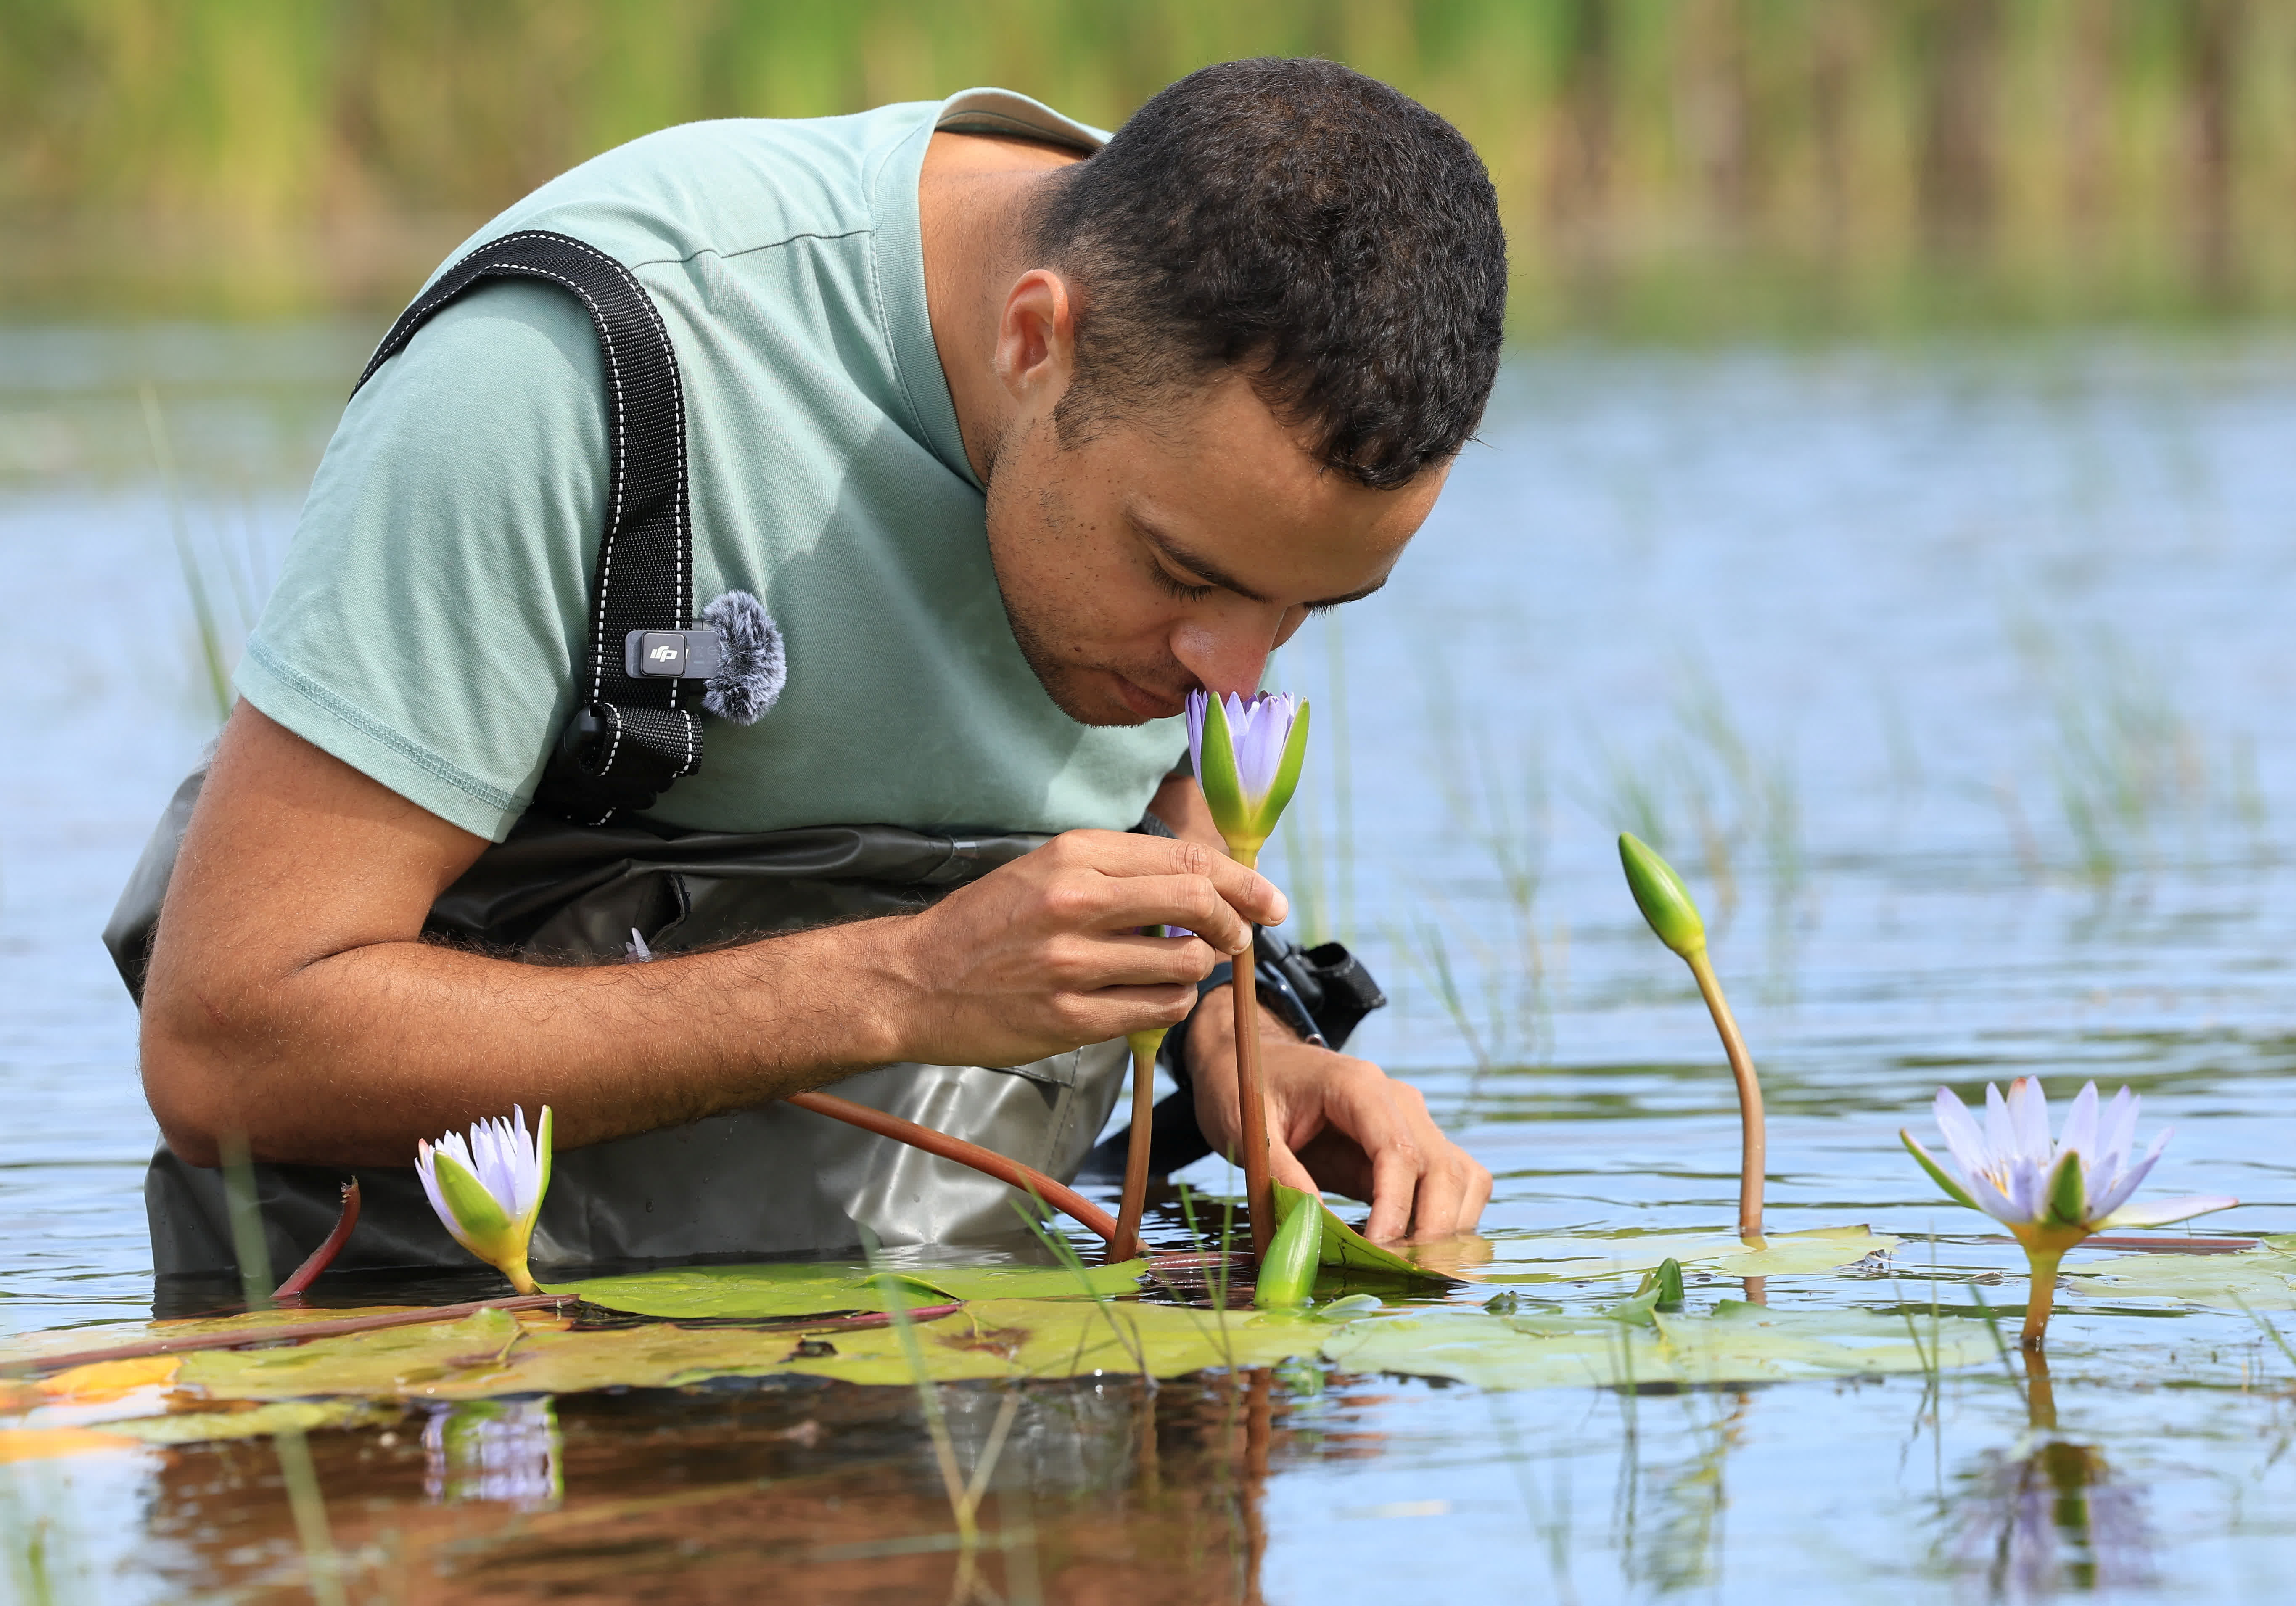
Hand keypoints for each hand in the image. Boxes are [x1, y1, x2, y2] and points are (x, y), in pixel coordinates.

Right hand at [871, 830, 1287, 1068]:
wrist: (912, 981)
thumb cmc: (985, 925)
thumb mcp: (1046, 870)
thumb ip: (1118, 873)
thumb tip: (1199, 885)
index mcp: (1074, 855)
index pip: (1185, 858)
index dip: (1241, 880)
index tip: (1268, 900)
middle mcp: (1076, 902)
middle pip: (1197, 902)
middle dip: (1235, 923)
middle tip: (1239, 938)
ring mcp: (1073, 963)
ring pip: (1184, 963)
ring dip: (1196, 969)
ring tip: (1174, 968)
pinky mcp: (1069, 1018)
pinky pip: (1156, 1009)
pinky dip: (1169, 1004)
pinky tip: (1149, 997)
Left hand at [1187, 992, 1491, 1241]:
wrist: (1255, 1061)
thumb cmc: (1248, 1088)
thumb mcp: (1250, 1130)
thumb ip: (1282, 1177)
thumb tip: (1313, 1231)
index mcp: (1358, 1086)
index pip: (1399, 1153)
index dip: (1394, 1209)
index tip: (1376, 1251)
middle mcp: (1399, 1100)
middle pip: (1442, 1169)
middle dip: (1428, 1229)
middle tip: (1395, 1272)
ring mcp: (1413, 1121)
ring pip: (1461, 1179)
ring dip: (1446, 1228)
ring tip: (1406, 1265)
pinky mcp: (1413, 1145)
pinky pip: (1454, 1182)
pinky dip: (1448, 1218)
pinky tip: (1409, 1247)